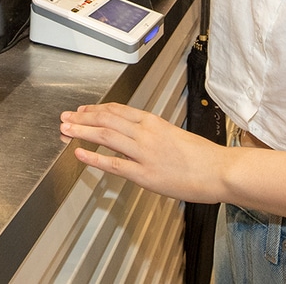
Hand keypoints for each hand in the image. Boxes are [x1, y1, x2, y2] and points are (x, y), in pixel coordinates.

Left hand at [60, 103, 226, 202]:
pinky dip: (94, 158)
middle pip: (106, 120)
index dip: (96, 110)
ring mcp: (144, 153)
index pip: (117, 110)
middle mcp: (146, 133)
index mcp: (153, 122)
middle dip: (82, 118)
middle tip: (66, 117)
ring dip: (82, 132)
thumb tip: (136, 133)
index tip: (83, 110)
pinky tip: (80, 154)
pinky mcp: (145, 174)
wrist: (219, 170)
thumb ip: (153, 133)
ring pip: (106, 136)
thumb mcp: (175, 134)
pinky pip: (113, 164)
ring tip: (66, 131)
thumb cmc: (203, 156)